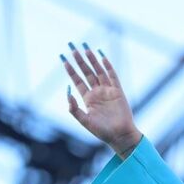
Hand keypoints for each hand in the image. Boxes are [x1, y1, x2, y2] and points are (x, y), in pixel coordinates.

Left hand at [63, 43, 141, 157]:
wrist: (119, 136)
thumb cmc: (102, 131)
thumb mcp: (84, 121)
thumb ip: (74, 108)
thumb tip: (68, 92)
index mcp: (88, 99)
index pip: (77, 80)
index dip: (70, 70)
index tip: (64, 59)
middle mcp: (97, 92)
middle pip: (86, 72)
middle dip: (79, 60)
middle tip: (72, 48)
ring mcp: (108, 91)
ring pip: (98, 71)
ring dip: (92, 60)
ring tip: (85, 48)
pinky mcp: (118, 91)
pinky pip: (112, 76)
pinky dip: (108, 66)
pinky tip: (102, 57)